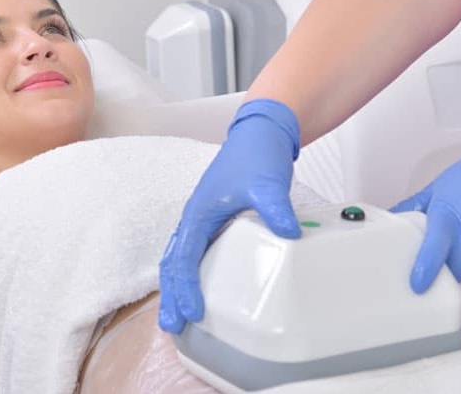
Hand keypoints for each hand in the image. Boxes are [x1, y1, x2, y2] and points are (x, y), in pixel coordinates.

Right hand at [158, 99, 301, 333]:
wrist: (260, 135)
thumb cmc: (256, 156)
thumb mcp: (267, 183)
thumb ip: (275, 208)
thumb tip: (289, 233)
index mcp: (198, 214)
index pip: (183, 258)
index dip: (186, 287)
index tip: (193, 313)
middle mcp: (195, 219)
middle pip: (173, 264)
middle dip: (171, 295)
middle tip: (172, 326)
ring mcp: (203, 221)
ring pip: (179, 260)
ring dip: (177, 287)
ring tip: (179, 315)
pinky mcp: (215, 221)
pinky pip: (195, 253)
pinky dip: (190, 274)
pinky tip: (199, 288)